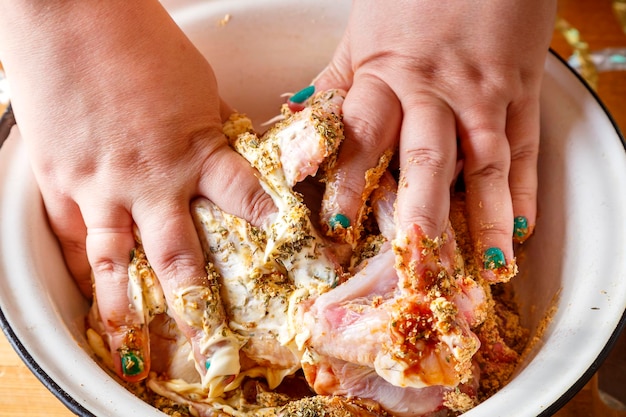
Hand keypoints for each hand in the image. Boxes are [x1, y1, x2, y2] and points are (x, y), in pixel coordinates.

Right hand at [0, 0, 273, 380]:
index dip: (277, 234)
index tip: (301, 265)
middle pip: (180, 259)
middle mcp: (152, 182)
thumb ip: (210, 139)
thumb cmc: (144, 46)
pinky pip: (73, 238)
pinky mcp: (61, 182)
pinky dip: (83, 270)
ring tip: (135, 350)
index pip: (248, 203)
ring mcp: (102, 187)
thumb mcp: (197, 93)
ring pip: (115, 265)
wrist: (74, 17)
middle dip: (198, 312)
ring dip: (127, 312)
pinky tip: (92, 298)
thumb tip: (222, 166)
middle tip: (212, 354)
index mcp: (197, 152)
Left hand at [307, 0, 555, 279]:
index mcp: (385, 75)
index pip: (360, 136)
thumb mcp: (362, 35)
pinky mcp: (520, 92)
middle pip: (424, 159)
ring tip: (482, 267)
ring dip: (484, 219)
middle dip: (417, 213)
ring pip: (484, 164)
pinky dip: (524, 191)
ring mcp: (482, 95)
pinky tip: (521, 228)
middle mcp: (434, 92)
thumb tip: (295, 116)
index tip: (335, 224)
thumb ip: (334, 83)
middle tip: (410, 261)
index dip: (346, 181)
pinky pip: (524, 148)